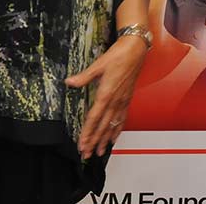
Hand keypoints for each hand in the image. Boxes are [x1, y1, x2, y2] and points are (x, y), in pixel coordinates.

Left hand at [65, 35, 148, 158]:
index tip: (82, 144)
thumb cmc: (118, 56)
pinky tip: (113, 138)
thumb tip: (69, 82)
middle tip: (86, 154)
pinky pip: (122, 119)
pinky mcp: (127, 100)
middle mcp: (115, 101)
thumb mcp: (98, 64)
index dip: (87, 133)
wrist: (135, 51)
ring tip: (99, 152)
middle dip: (94, 142)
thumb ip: (84, 77)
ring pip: (113, 126)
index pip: (94, 118)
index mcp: (106, 94)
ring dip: (105, 140)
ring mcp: (123, 102)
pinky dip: (117, 130)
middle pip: (103, 127)